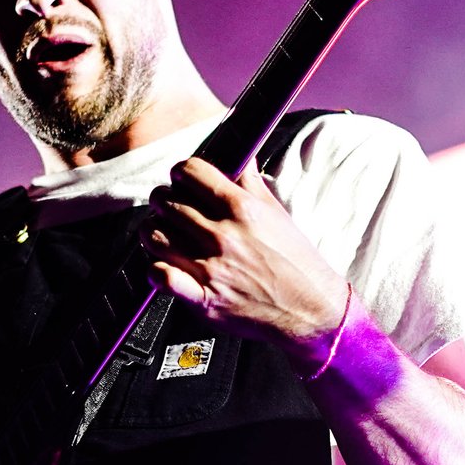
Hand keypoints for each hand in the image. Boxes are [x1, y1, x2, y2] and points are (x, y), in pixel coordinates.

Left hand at [146, 158, 351, 368]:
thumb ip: (250, 182)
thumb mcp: (276, 213)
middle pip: (166, 201)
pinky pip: (161, 277)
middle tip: (172, 208)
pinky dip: (156, 271)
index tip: (183, 179)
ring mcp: (210, 268)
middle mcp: (222, 235)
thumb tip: (240, 155)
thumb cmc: (296, 262)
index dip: (182, 173)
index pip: (190, 172)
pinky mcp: (204, 298)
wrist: (310, 309)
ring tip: (165, 234)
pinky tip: (165, 267)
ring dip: (155, 232)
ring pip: (155, 236)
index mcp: (241, 209)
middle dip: (165, 201)